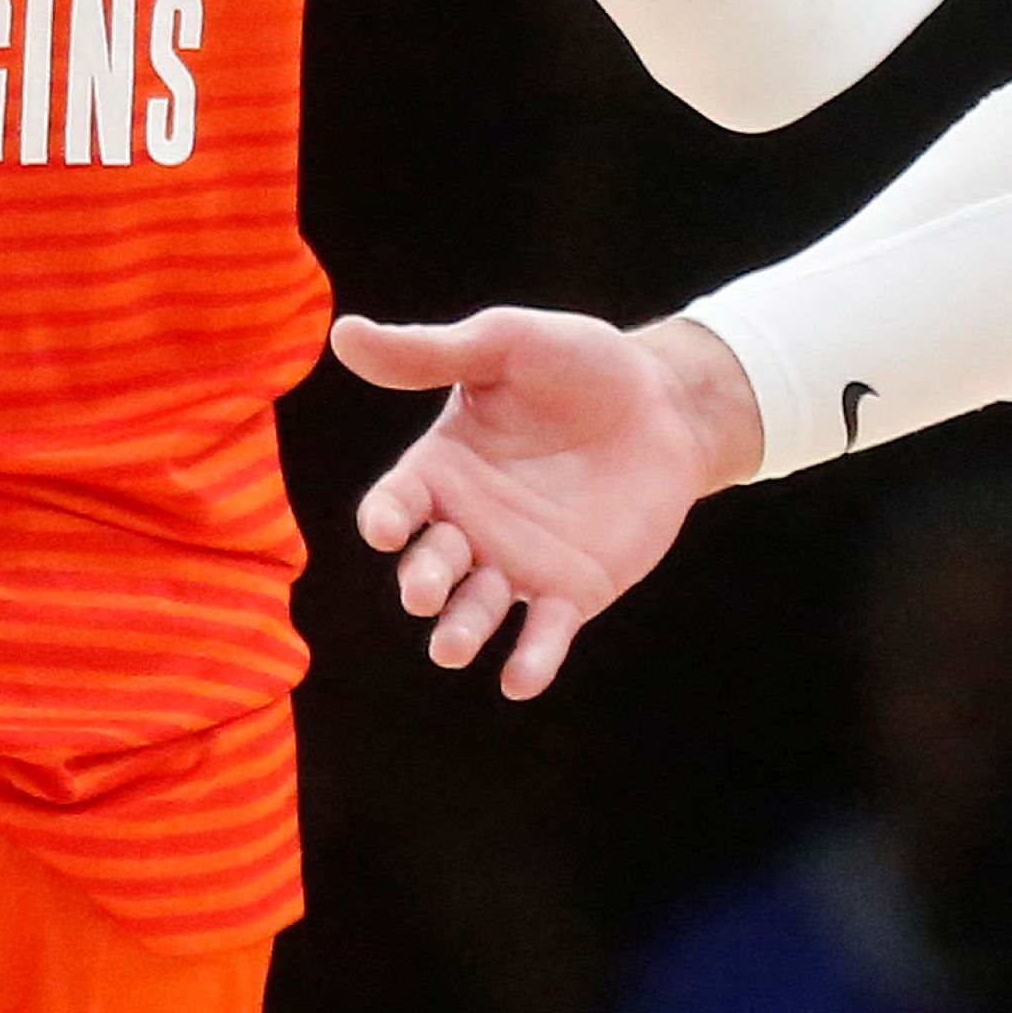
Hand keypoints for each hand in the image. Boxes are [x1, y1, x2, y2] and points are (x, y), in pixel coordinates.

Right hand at [333, 309, 754, 699]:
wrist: (668, 403)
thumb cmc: (580, 364)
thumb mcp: (506, 345)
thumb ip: (431, 352)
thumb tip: (343, 332)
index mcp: (441, 468)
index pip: (395, 503)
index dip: (385, 519)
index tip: (387, 528)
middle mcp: (468, 525)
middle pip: (429, 567)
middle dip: (422, 583)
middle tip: (423, 593)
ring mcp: (517, 564)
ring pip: (475, 609)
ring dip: (461, 630)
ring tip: (451, 647)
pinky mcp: (571, 592)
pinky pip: (543, 633)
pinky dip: (531, 660)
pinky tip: (520, 679)